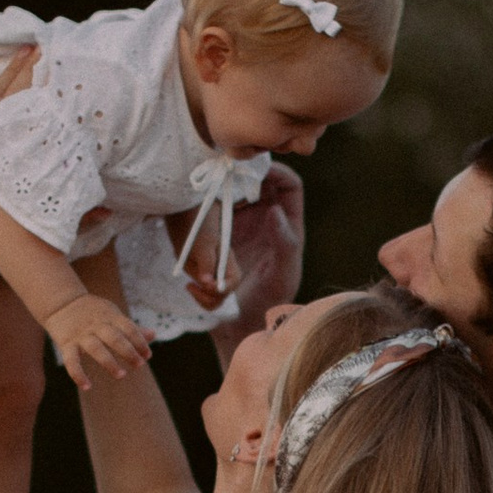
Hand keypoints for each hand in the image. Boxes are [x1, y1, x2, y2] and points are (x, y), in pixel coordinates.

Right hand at [44, 291, 151, 386]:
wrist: (61, 303)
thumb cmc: (92, 312)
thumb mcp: (112, 314)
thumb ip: (131, 327)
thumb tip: (153, 335)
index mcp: (109, 317)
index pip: (128, 328)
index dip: (140, 341)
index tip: (147, 355)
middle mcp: (96, 325)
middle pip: (114, 337)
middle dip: (128, 351)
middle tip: (139, 364)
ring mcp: (81, 335)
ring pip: (95, 348)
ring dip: (109, 362)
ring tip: (121, 375)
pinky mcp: (66, 343)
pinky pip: (71, 360)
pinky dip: (78, 374)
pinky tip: (87, 387)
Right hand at [211, 164, 306, 370]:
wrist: (242, 323)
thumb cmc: (270, 302)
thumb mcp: (284, 275)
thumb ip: (285, 243)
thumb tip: (274, 210)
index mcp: (287, 225)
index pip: (290, 186)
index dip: (279, 171)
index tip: (260, 168)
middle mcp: (266, 218)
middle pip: (260, 181)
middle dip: (247, 171)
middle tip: (230, 168)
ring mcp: (242, 223)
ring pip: (236, 191)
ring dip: (226, 183)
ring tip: (215, 180)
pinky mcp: (220, 232)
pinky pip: (216, 208)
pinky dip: (210, 201)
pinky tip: (203, 200)